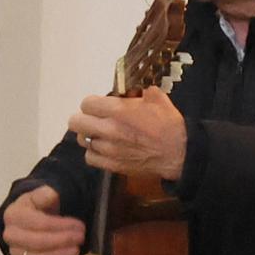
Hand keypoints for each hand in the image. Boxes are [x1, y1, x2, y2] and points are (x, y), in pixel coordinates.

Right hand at [0, 183, 86, 254]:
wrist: (22, 221)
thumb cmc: (34, 208)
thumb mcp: (38, 196)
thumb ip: (44, 195)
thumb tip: (51, 195)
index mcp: (13, 216)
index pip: (38, 223)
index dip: (60, 225)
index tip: (79, 225)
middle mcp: (11, 237)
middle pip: (36, 243)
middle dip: (61, 241)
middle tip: (81, 237)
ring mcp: (17, 254)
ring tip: (76, 251)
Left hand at [72, 90, 186, 180]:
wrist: (178, 153)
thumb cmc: (169, 125)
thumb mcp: (158, 98)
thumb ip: (140, 90)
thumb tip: (131, 90)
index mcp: (118, 111)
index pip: (86, 103)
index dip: (92, 103)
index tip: (99, 106)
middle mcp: (108, 129)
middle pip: (76, 122)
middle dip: (83, 117)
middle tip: (93, 119)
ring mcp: (108, 149)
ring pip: (82, 140)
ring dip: (89, 135)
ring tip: (99, 134)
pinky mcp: (111, 165)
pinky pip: (89, 158)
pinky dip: (94, 153)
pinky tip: (103, 149)